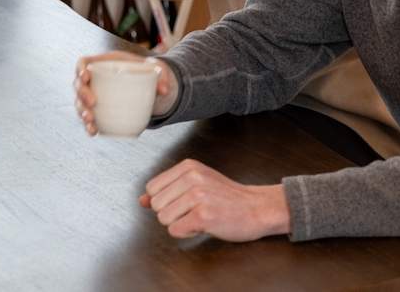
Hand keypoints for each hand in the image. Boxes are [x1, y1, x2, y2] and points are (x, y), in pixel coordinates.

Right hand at [73, 51, 177, 136]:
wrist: (147, 84)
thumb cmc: (146, 71)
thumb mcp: (155, 69)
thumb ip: (161, 76)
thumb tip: (164, 90)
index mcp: (104, 63)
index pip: (83, 63)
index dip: (80, 69)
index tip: (86, 77)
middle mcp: (94, 79)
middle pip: (78, 85)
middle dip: (82, 94)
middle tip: (93, 103)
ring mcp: (93, 94)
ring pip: (79, 103)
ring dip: (82, 112)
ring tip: (91, 121)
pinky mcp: (97, 109)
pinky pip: (87, 117)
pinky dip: (88, 125)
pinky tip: (93, 132)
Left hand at [141, 159, 290, 241]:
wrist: (257, 207)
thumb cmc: (227, 198)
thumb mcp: (197, 184)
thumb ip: (168, 190)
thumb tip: (142, 200)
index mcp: (189, 166)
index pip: (152, 188)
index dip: (166, 200)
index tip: (185, 200)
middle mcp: (192, 177)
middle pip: (156, 205)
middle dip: (172, 213)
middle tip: (194, 210)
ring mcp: (198, 196)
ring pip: (164, 219)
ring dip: (180, 224)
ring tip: (200, 216)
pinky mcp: (204, 215)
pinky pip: (175, 230)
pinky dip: (187, 232)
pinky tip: (203, 225)